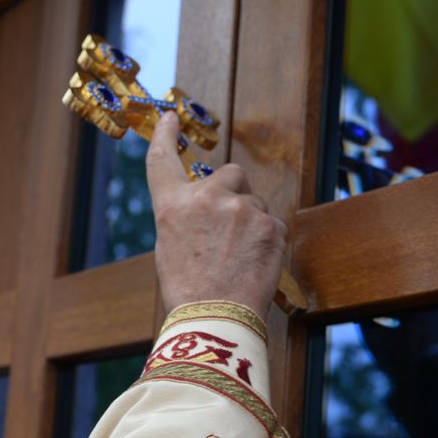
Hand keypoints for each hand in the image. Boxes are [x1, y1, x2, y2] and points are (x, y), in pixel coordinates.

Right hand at [146, 112, 285, 313]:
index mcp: (172, 206)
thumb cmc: (189, 292)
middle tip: (233, 229)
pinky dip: (270, 242)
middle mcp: (205, 198)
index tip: (171, 118)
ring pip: (256, 203)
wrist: (215, 319)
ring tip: (242, 259)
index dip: (166, 136)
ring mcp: (241, 208)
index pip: (163, 161)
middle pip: (231, 174)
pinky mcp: (270, 225)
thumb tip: (213, 206)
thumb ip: (189, 217)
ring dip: (254, 223)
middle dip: (236, 193)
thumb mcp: (171, 248)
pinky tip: (257, 266)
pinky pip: (274, 225)